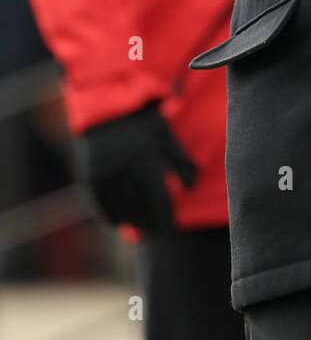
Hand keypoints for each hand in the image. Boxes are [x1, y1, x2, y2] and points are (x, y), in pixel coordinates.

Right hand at [74, 100, 197, 232]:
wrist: (106, 107)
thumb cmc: (142, 121)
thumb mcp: (164, 135)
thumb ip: (180, 160)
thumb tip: (192, 186)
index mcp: (147, 160)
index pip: (159, 201)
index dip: (166, 219)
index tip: (171, 228)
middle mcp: (125, 171)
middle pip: (141, 211)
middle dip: (152, 225)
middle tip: (160, 232)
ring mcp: (106, 177)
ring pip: (121, 212)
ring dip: (133, 224)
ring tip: (143, 230)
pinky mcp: (90, 179)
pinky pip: (101, 207)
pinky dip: (111, 218)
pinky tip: (120, 223)